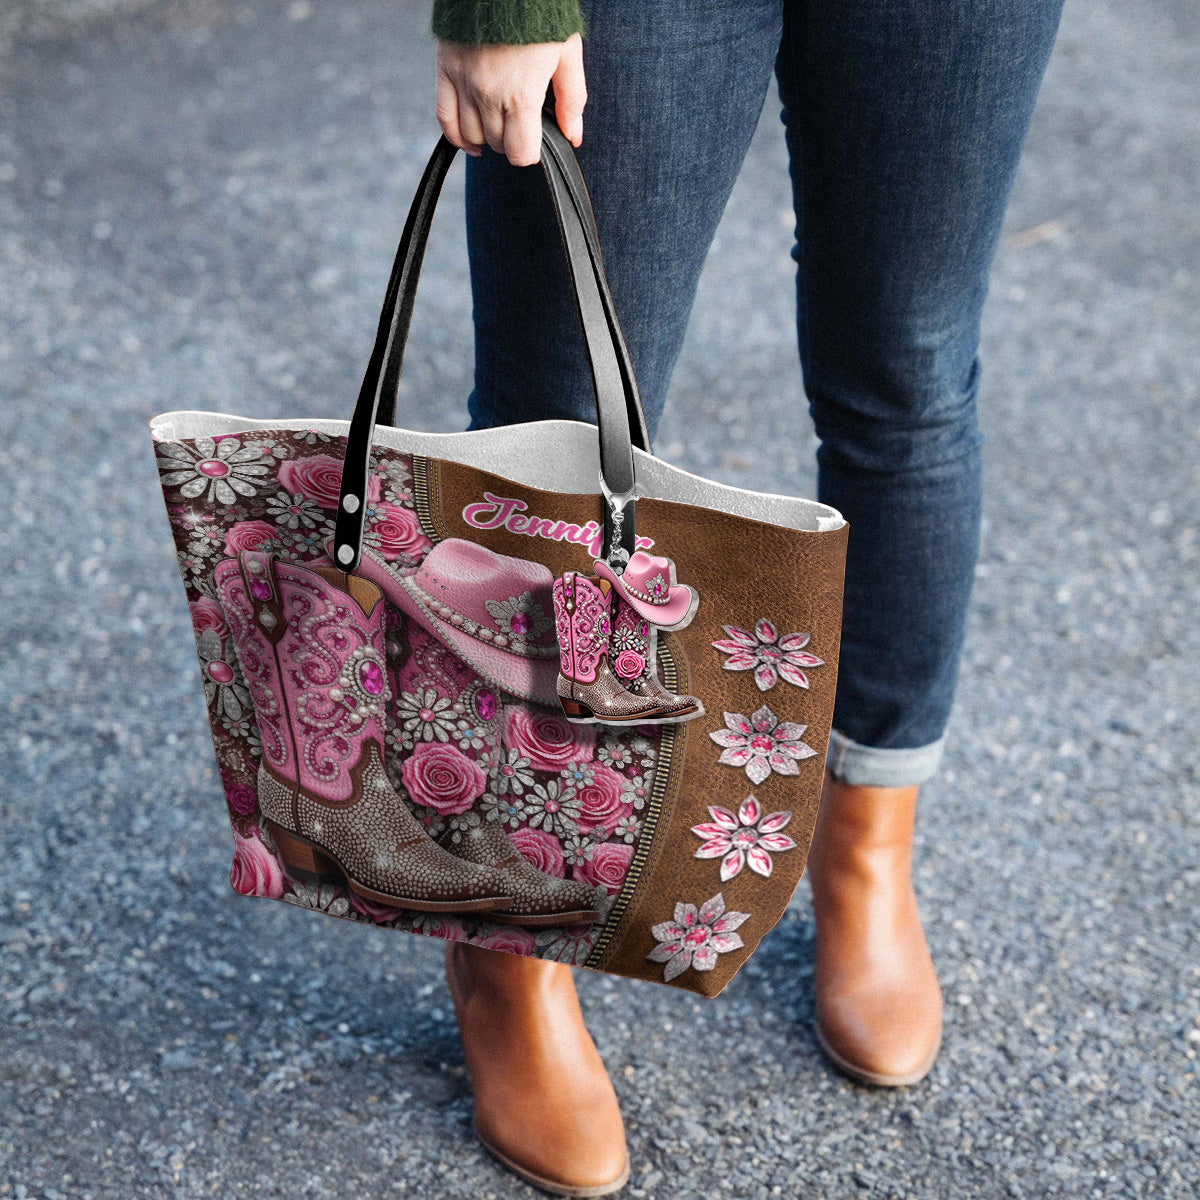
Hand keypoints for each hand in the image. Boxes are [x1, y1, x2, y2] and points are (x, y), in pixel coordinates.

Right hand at [435, 33, 585, 166]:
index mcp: (521, 94)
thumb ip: (571, 100)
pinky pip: (444, 118)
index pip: (520, 153)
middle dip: (512, 140)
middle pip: (498, 145)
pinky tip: (470, 140)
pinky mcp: (446, 70)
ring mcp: (464, 84)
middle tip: (521, 123)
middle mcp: (489, 94)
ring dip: (487, 137)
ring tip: (500, 123)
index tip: (535, 140)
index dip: (530, 152)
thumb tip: (573, 137)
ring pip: (471, 136)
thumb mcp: (567, 54)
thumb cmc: (539, 13)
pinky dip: (456, 136)